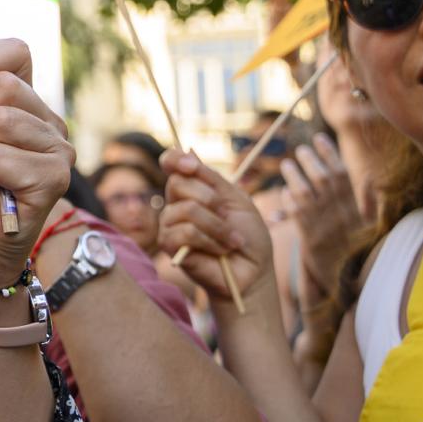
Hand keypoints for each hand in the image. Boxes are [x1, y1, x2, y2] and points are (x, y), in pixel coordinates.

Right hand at [158, 149, 274, 308]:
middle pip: (178, 183)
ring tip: (232, 241)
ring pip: (185, 210)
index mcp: (193, 190)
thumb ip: (212, 179)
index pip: (171, 164)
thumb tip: (188, 150)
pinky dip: (211, 241)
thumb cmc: (248, 237)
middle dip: (210, 198)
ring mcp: (170, 225)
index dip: (176, 159)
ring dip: (217, 226)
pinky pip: (185, 232)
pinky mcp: (170, 246)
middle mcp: (176, 204)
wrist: (253, 272)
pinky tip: (221, 251)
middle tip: (227, 216)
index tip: (192, 165)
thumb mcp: (237, 200)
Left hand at [282, 134, 362, 270]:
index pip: (342, 171)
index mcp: (354, 205)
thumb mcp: (368, 223)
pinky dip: (288, 200)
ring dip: (294, 175)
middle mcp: (339, 211)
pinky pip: (295, 212)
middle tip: (302, 150)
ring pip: (304, 191)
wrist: (351, 277)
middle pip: (322, 177)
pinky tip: (286, 194)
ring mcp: (323, 223)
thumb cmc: (359, 247)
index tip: (319, 137)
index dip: (330, 152)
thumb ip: (366, 201)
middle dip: (311, 160)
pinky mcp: (308, 236)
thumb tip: (369, 179)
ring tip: (288, 165)